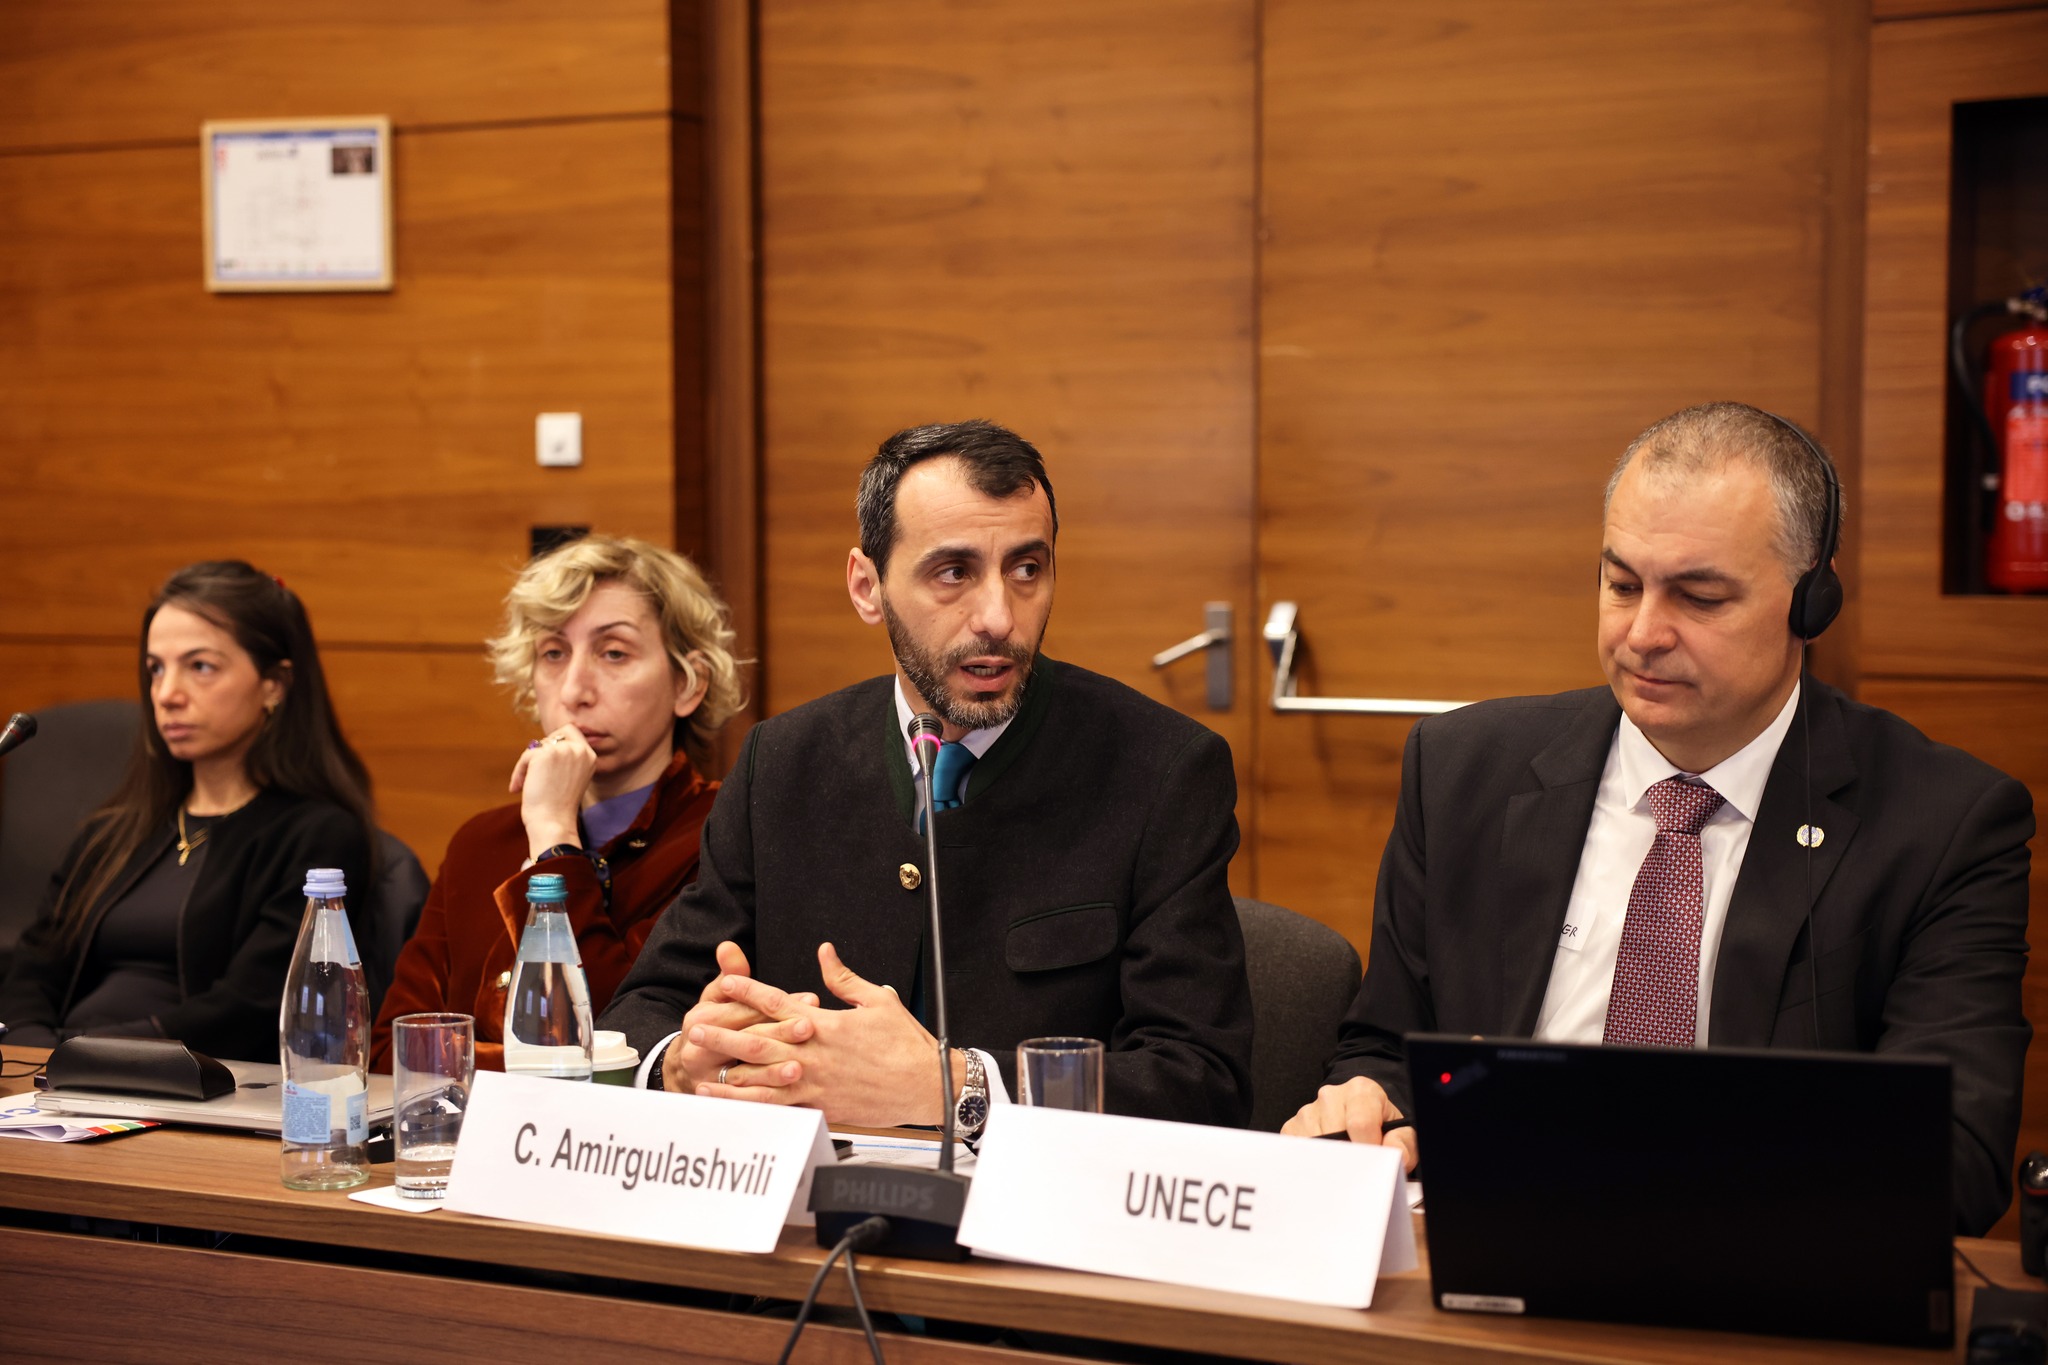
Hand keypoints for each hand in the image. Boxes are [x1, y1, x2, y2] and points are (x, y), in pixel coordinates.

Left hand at [510, 725, 597, 856]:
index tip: (546, 752)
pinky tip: (517, 788)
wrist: (553, 823)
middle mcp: (580, 751)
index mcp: (590, 757)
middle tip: (533, 768)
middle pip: (556, 733)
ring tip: (524, 784)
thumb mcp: (570, 779)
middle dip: (542, 749)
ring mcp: (564, 750)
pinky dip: (519, 772)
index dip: (558, 738)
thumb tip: (541, 744)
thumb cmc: (558, 808)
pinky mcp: (545, 754)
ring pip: (538, 747)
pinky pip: (526, 756)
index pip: (573, 731)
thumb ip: (564, 760)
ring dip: (528, 765)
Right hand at [664, 941, 817, 1093]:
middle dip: (781, 1034)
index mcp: (703, 1019)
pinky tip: (786, 1094)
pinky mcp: (721, 1098)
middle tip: (810, 1028)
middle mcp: (702, 1050)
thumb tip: (729, 947)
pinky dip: (767, 1096)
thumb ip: (729, 974)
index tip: (810, 1000)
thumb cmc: (712, 1023)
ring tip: (799, 1068)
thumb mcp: (717, 996)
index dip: (778, 1005)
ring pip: (746, 1075)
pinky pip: (746, 1100)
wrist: (688, 1065)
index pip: (745, 1010)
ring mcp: (710, 1077)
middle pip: (748, 1040)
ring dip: (773, 1072)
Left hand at [688, 942, 947, 1125]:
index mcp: (826, 1023)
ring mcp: (816, 1084)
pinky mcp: (823, 1107)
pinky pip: (780, 1110)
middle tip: (695, 1031)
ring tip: (699, 1075)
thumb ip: (844, 978)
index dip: (747, 991)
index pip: (777, 1002)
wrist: (927, 1084)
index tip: (723, 984)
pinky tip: (735, 1108)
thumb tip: (824, 952)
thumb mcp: (878, 999)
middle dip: (723, 1036)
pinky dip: (754, 1109)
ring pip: (762, 1081)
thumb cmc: (906, 1043)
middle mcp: (814, 1054)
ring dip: (728, 1078)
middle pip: (758, 1042)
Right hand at [1281, 1076, 1418, 1172]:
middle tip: (1360, 1166)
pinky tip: (1327, 1162)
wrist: (1363, 1120)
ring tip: (1345, 1162)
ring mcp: (1309, 1110)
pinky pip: (1298, 1151)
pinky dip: (1312, 1162)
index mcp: (1362, 1090)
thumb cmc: (1381, 1128)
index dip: (1369, 1148)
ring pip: (1315, 1146)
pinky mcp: (1292, 1127)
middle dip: (1349, 1158)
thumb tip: (1394, 1151)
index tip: (1374, 1160)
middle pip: (1336, 1136)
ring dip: (1330, 1161)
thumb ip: (1404, 1142)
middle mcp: (1331, 1096)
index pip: (1360, 1122)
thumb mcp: (1403, 1133)